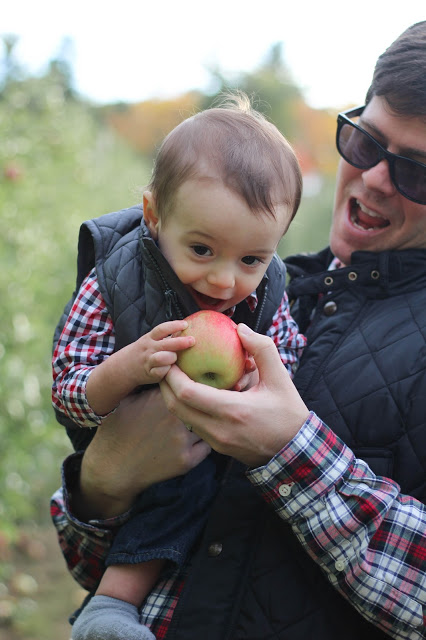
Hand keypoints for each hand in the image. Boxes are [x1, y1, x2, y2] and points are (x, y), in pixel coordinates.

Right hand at [75, 388, 210, 519]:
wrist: (113, 468)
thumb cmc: (117, 431)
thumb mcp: (127, 401)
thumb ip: (147, 385)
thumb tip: (164, 369)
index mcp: (161, 400)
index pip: (188, 384)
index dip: (191, 385)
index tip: (190, 389)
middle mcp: (175, 418)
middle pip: (201, 403)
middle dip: (201, 403)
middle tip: (198, 406)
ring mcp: (182, 440)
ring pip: (206, 424)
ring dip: (203, 424)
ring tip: (191, 426)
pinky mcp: (188, 460)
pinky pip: (206, 446)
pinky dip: (200, 444)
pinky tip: (188, 443)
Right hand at [86, 320, 194, 414]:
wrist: (125, 367)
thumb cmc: (147, 351)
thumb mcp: (152, 340)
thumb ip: (167, 337)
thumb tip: (190, 329)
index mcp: (150, 338)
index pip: (161, 329)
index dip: (174, 325)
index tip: (186, 324)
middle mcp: (149, 348)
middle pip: (165, 344)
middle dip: (180, 342)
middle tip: (192, 341)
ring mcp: (148, 361)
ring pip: (162, 358)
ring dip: (171, 357)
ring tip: (176, 358)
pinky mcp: (150, 374)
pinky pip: (161, 372)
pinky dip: (167, 371)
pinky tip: (171, 370)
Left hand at [161, 323, 309, 467]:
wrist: (295, 452)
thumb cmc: (288, 414)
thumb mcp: (280, 378)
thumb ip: (262, 349)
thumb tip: (240, 328)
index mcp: (232, 410)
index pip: (188, 393)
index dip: (173, 374)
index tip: (171, 357)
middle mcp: (218, 429)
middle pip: (176, 406)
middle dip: (166, 384)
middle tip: (166, 364)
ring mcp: (216, 441)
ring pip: (182, 417)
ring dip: (174, 397)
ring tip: (175, 376)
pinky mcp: (217, 447)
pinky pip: (193, 425)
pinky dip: (186, 408)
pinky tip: (192, 393)